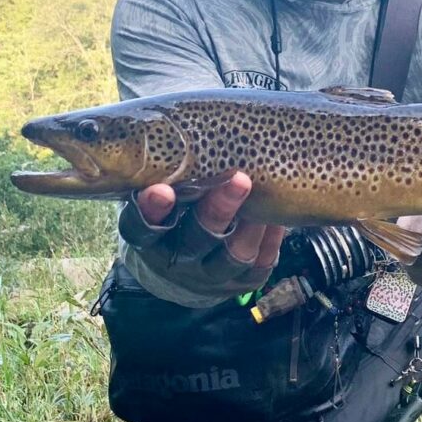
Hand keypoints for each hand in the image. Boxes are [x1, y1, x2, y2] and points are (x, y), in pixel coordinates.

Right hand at [132, 173, 285, 301]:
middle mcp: (178, 262)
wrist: (180, 271)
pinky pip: (260, 265)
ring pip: (234, 256)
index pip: (144, 228)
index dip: (153, 210)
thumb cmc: (172, 217)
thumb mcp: (160, 200)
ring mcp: (210, 276)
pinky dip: (271, 240)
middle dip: (219, 210)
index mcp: (150, 241)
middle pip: (197, 239)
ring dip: (252, 226)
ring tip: (266, 195)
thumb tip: (190, 137)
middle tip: (240, 179)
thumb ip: (167, 178)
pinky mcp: (239, 284)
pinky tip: (278, 217)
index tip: (161, 189)